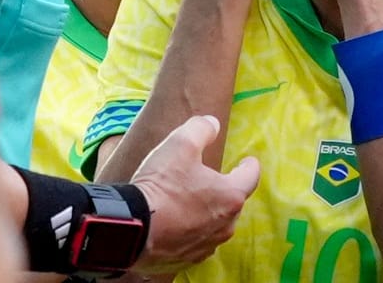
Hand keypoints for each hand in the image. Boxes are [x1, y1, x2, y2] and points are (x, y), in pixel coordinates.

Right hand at [131, 116, 260, 273]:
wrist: (131, 229)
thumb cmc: (160, 185)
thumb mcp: (180, 144)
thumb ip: (201, 129)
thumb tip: (212, 123)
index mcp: (230, 196)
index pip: (251, 177)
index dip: (249, 165)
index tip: (248, 161)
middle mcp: (225, 225)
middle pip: (232, 202)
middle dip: (224, 190)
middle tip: (209, 179)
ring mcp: (207, 245)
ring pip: (215, 225)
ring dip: (207, 213)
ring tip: (190, 202)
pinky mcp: (187, 259)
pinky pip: (196, 241)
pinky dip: (190, 231)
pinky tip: (175, 223)